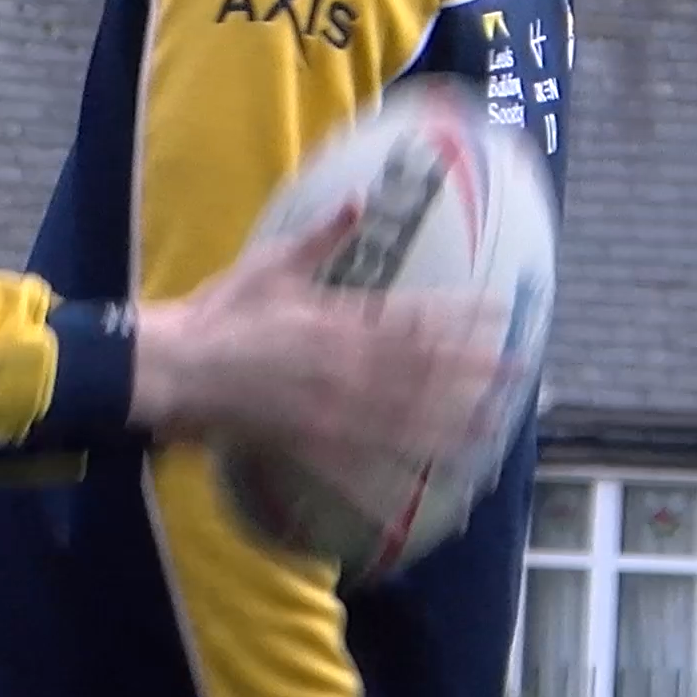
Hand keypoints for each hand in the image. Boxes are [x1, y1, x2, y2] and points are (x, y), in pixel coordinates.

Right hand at [133, 210, 507, 464]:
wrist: (177, 366)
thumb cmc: (222, 311)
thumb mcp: (273, 263)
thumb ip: (322, 235)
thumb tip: (358, 201)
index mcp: (342, 320)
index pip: (417, 319)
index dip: (463, 318)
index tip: (501, 314)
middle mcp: (349, 367)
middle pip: (427, 373)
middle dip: (476, 373)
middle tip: (520, 375)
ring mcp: (333, 410)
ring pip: (408, 422)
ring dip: (455, 425)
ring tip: (494, 428)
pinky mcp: (310, 444)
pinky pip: (360, 468)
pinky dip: (393, 483)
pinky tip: (424, 495)